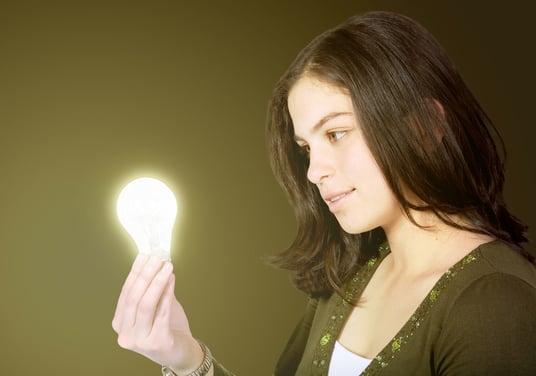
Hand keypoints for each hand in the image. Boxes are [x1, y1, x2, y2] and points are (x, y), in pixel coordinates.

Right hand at [112, 254, 203, 372]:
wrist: (181, 352)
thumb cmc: (168, 328)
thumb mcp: (157, 305)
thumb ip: (154, 288)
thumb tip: (156, 263)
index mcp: (120, 322)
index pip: (126, 292)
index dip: (136, 272)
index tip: (145, 255)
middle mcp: (125, 334)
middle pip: (133, 297)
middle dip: (145, 275)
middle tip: (156, 258)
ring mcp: (139, 340)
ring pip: (145, 305)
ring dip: (157, 282)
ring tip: (166, 266)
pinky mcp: (156, 343)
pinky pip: (161, 313)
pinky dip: (166, 293)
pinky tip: (171, 279)